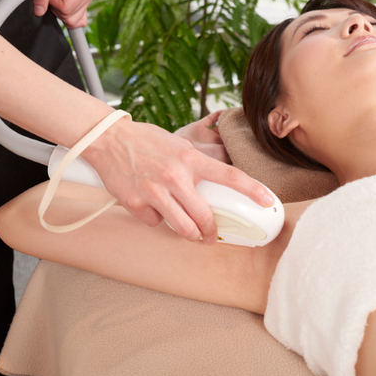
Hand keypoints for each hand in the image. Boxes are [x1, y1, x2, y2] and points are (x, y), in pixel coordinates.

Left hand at [32, 0, 97, 27]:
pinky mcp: (87, 1)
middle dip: (57, 8)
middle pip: (71, 18)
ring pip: (75, 21)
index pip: (66, 9)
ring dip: (62, 11)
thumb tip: (39, 11)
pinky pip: (80, 19)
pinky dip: (69, 15)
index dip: (52, 2)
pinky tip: (63, 4)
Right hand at [81, 117, 274, 244]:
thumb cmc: (146, 141)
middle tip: (212, 236)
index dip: (252, 190)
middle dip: (211, 233)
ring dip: (190, 235)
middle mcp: (175, 176)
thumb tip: (218, 182)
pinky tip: (153, 208)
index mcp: (190, 158)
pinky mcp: (136, 203)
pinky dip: (157, 220)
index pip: (230, 175)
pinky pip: (155, 223)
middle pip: (204, 217)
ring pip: (182, 228)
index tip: (267, 200)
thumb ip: (197, 164)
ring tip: (191, 234)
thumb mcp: (179, 145)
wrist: (107, 139)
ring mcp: (155, 191)